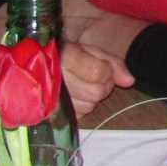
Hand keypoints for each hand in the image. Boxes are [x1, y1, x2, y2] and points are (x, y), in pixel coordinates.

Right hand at [57, 0, 142, 114]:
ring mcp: (51, 97)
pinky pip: (79, 114)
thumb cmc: (68, 54)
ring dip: (92, 97)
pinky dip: (82, 106)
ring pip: (89, 106)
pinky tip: (75, 95)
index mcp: (65, 56)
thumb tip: (129, 81)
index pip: (98, 72)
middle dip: (103, 85)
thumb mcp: (91, 50)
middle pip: (96, 92)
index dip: (106, 70)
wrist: (37, 61)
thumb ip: (113, 63)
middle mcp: (56, 77)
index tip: (101, 65)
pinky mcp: (51, 112)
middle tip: (94, 76)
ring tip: (83, 84)